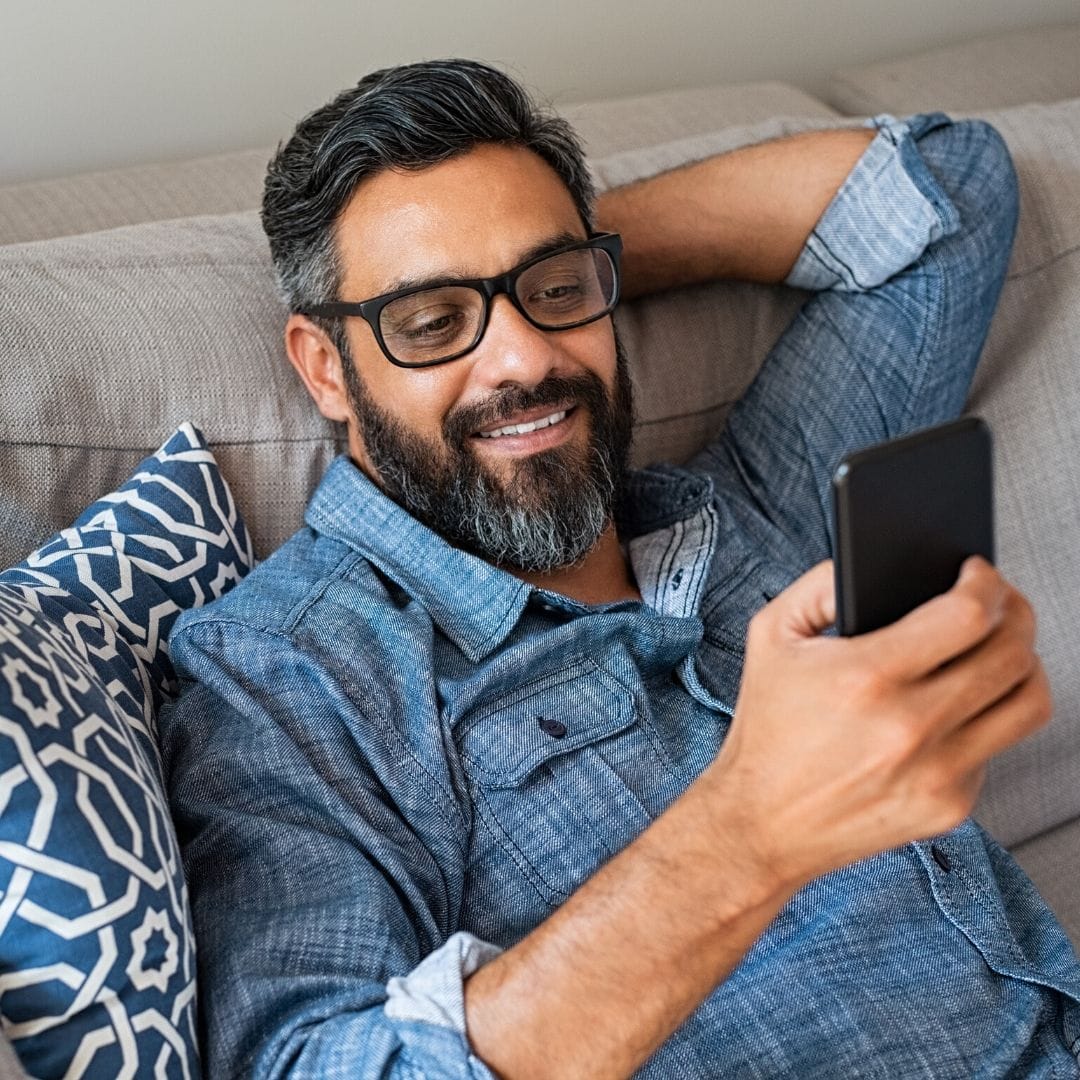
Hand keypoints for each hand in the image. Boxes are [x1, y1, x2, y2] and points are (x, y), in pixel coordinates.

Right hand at [705, 556, 1050, 891]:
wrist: (761, 823)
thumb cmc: (767, 727)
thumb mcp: (770, 635)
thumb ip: (820, 583)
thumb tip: (876, 562)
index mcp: (864, 677)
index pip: (967, 615)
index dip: (985, 583)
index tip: (978, 574)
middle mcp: (908, 728)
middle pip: (1012, 652)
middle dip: (1016, 612)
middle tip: (1001, 602)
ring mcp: (937, 772)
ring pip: (1028, 703)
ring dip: (1024, 663)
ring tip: (1000, 649)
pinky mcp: (951, 805)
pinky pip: (997, 745)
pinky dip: (985, 717)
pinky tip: (957, 707)